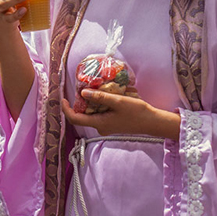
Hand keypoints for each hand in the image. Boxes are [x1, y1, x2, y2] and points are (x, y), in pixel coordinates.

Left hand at [62, 88, 181, 139]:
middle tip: (78, 88)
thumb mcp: (118, 101)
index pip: (75, 119)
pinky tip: (103, 95)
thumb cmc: (137, 112)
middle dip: (78, 103)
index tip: (63, 98)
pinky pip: (99, 114)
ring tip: (91, 89)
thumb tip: (83, 93)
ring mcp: (106, 126)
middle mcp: (100, 127)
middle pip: (81, 116)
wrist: (152, 122)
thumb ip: (100, 97)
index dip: (66, 109)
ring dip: (89, 102)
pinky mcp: (111, 123)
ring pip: (90, 114)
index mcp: (99, 123)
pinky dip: (97, 104)